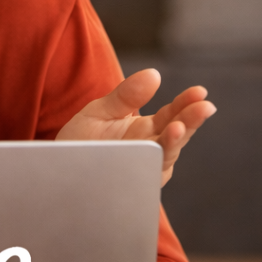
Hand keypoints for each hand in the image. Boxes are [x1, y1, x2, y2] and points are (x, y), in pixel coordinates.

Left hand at [56, 69, 215, 185]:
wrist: (57, 170)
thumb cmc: (81, 141)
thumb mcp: (101, 111)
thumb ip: (126, 95)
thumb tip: (154, 74)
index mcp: (146, 130)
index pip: (173, 115)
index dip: (187, 104)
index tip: (200, 92)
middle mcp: (150, 151)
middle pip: (176, 136)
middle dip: (191, 122)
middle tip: (204, 107)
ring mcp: (141, 171)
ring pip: (164, 158)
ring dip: (173, 144)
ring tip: (177, 128)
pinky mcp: (129, 187)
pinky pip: (142, 179)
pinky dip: (149, 169)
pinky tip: (153, 156)